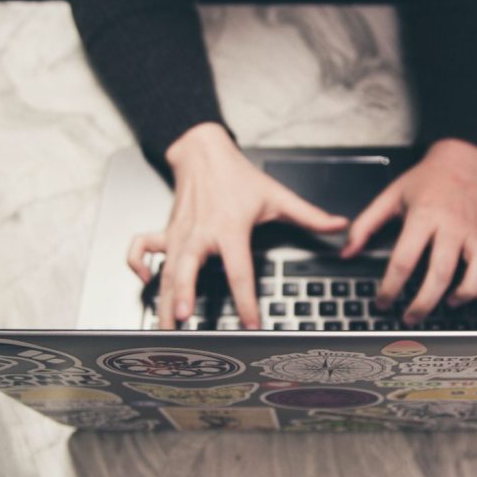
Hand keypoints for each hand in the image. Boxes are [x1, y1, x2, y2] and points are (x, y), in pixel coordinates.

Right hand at [127, 122, 347, 329]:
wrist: (203, 151)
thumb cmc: (237, 177)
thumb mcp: (277, 195)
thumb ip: (309, 215)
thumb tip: (339, 226)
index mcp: (229, 229)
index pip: (239, 271)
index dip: (246, 300)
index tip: (250, 323)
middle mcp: (200, 234)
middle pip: (188, 269)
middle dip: (182, 295)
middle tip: (182, 320)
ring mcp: (178, 234)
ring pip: (165, 269)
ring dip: (161, 297)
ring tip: (162, 325)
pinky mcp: (165, 231)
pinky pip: (141, 249)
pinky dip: (137, 264)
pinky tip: (143, 282)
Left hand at [341, 139, 476, 324]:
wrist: (461, 160)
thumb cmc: (425, 180)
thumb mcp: (390, 197)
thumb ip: (365, 225)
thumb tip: (347, 251)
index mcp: (425, 217)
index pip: (405, 260)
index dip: (390, 287)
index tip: (382, 301)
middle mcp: (452, 227)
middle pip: (441, 273)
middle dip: (424, 302)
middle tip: (410, 317)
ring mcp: (475, 233)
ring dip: (464, 294)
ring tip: (448, 305)